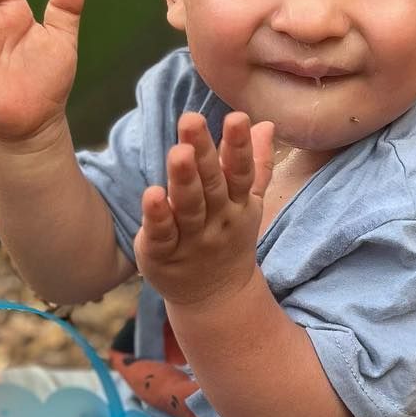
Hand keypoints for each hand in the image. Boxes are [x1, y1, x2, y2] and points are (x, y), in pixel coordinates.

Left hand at [133, 112, 275, 306]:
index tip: (236, 118)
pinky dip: (156, 217)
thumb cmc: (228, 239)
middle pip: (211, 185)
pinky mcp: (163, 254)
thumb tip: (264, 123)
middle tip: (192, 119)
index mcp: (238, 204)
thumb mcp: (247, 203)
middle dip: (202, 153)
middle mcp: (217, 220)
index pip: (240, 172)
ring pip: (188, 207)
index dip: (239, 146)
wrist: (216, 298)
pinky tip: (151, 194)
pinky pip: (162, 234)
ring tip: (178, 152)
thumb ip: (254, 164)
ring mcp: (191, 239)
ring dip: (183, 180)